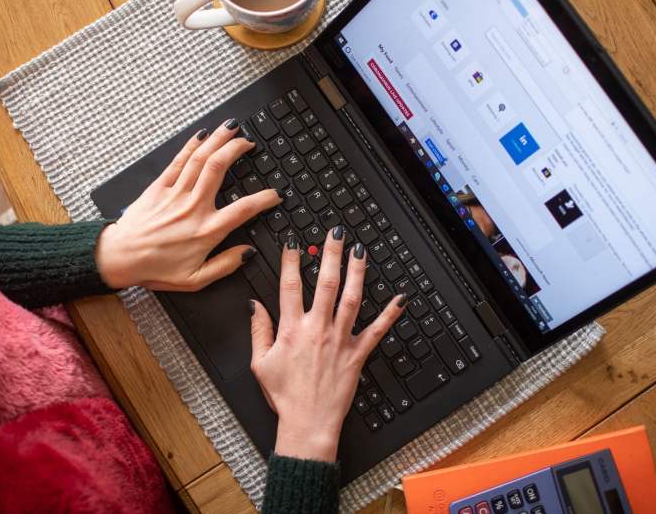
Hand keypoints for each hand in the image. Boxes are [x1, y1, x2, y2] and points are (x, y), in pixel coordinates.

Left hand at [94, 119, 281, 290]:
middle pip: (219, 168)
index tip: (275, 194)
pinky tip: (202, 135)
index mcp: (206, 231)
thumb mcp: (195, 279)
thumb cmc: (154, 269)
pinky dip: (191, 146)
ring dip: (218, 140)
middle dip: (237, 149)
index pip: (244, 209)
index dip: (264, 199)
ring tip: (231, 128)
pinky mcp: (159, 187)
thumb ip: (225, 265)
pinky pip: (178, 161)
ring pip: (200, 159)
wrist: (119, 258)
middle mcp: (193, 207)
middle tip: (249, 143)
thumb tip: (247, 253)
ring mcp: (175, 194)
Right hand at [248, 226, 406, 461]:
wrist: (308, 424)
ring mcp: (340, 340)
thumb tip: (254, 305)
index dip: (290, 260)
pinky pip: (377, 331)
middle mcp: (317, 330)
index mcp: (292, 330)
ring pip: (352, 299)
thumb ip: (258, 330)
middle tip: (335, 232)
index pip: (290, 285)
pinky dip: (390, 314)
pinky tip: (401, 298)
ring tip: (360, 251)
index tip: (294, 240)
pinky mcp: (357, 355)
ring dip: (358, 272)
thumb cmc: (284, 396)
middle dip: (331, 254)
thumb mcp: (260, 363)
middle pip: (326, 283)